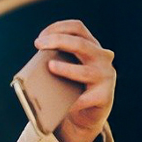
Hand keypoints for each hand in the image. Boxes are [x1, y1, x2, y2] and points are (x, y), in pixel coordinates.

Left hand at [34, 20, 115, 141]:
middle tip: (39, 45)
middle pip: (80, 44)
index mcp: (92, 46)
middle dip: (58, 41)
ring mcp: (106, 76)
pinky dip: (73, 101)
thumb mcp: (68, 68)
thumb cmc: (73, 87)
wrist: (89, 113)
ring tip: (50, 67)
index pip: (77, 28)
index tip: (40, 38)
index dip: (58, 28)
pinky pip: (86, 99)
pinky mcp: (105, 96)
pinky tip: (61, 104)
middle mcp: (102, 57)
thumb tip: (36, 64)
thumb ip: (58, 61)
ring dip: (66, 68)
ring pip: (84, 71)